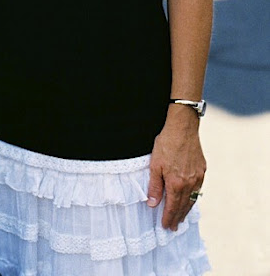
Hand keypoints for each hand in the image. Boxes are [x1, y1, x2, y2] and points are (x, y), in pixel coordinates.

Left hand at [146, 108, 205, 230]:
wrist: (183, 127)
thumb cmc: (166, 143)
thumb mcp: (154, 165)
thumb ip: (154, 186)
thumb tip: (152, 204)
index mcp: (176, 183)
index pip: (172, 207)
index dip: (168, 218)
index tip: (166, 226)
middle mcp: (189, 183)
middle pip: (183, 206)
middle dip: (178, 217)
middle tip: (174, 227)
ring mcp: (197, 177)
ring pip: (192, 199)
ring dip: (186, 210)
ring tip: (181, 217)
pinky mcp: (202, 170)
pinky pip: (198, 189)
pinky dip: (193, 198)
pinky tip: (190, 199)